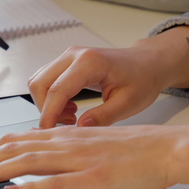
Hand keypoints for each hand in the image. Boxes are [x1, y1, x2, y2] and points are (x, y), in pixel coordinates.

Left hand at [0, 124, 188, 188]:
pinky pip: (55, 183)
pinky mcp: (92, 178)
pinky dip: (29, 188)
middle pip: (15, 149)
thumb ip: (72, 149)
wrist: (166, 148)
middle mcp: (68, 143)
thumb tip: (49, 160)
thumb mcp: (96, 143)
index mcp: (69, 135)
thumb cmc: (136, 149)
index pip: (19, 139)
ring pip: (27, 162)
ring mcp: (79, 160)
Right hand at [29, 45, 170, 128]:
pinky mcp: (67, 61)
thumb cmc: (142, 80)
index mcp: (90, 63)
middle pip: (40, 83)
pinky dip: (52, 97)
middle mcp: (74, 55)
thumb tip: (79, 128)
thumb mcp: (128, 104)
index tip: (48, 133)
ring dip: (48, 103)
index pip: (57, 90)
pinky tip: (71, 108)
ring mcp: (69, 56)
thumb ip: (103, 117)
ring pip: (40, 81)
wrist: (148, 64)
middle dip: (46, 109)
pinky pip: (47, 79)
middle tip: (67, 125)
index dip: (49, 115)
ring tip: (72, 116)